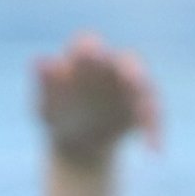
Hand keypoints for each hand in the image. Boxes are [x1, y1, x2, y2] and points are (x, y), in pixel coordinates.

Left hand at [34, 34, 159, 170]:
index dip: (90, 49)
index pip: (87, 45)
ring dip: (148, 105)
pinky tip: (154, 150)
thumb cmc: (58, 118)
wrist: (77, 146)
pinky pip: (153, 114)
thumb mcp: (45, 107)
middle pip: (126, 60)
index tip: (92, 56)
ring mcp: (130, 85)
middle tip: (134, 81)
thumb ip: (44, 84)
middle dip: (131, 70)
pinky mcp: (143, 106)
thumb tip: (40, 61)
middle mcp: (112, 67)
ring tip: (147, 124)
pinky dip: (154, 129)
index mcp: (83, 60)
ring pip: (145, 88)